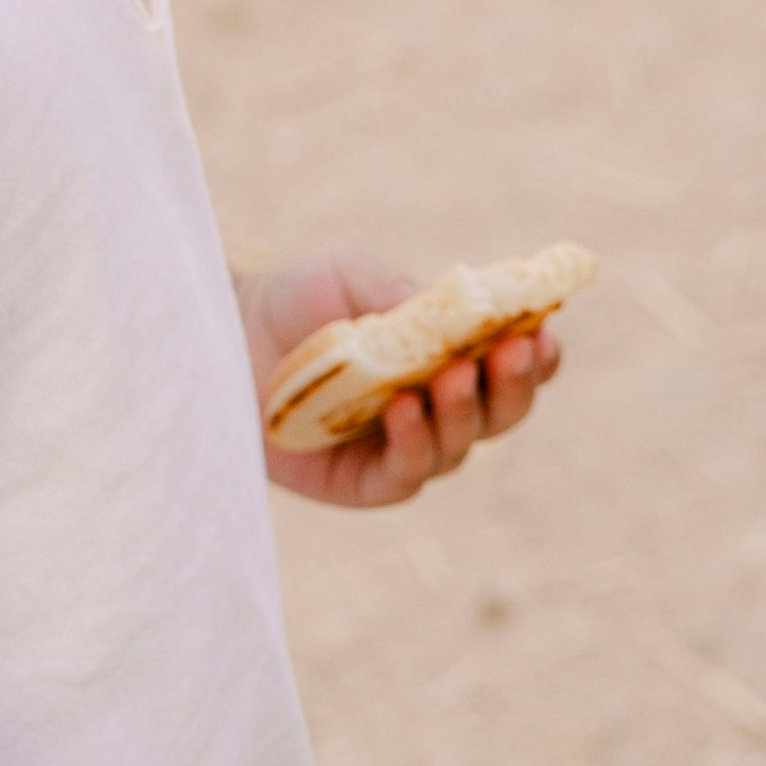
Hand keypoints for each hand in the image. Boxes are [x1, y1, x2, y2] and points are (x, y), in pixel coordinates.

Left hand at [237, 254, 562, 508]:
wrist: (223, 330)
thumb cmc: (296, 300)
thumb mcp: (359, 280)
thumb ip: (412, 298)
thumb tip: (468, 314)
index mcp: (448, 360)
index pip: (511, 368)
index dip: (536, 357)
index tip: (542, 333)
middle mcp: (433, 410)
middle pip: (499, 416)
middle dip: (513, 387)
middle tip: (511, 353)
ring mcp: (398, 450)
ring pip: (457, 449)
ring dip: (463, 412)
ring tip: (453, 376)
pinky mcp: (359, 485)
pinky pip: (403, 476)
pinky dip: (412, 445)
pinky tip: (403, 411)